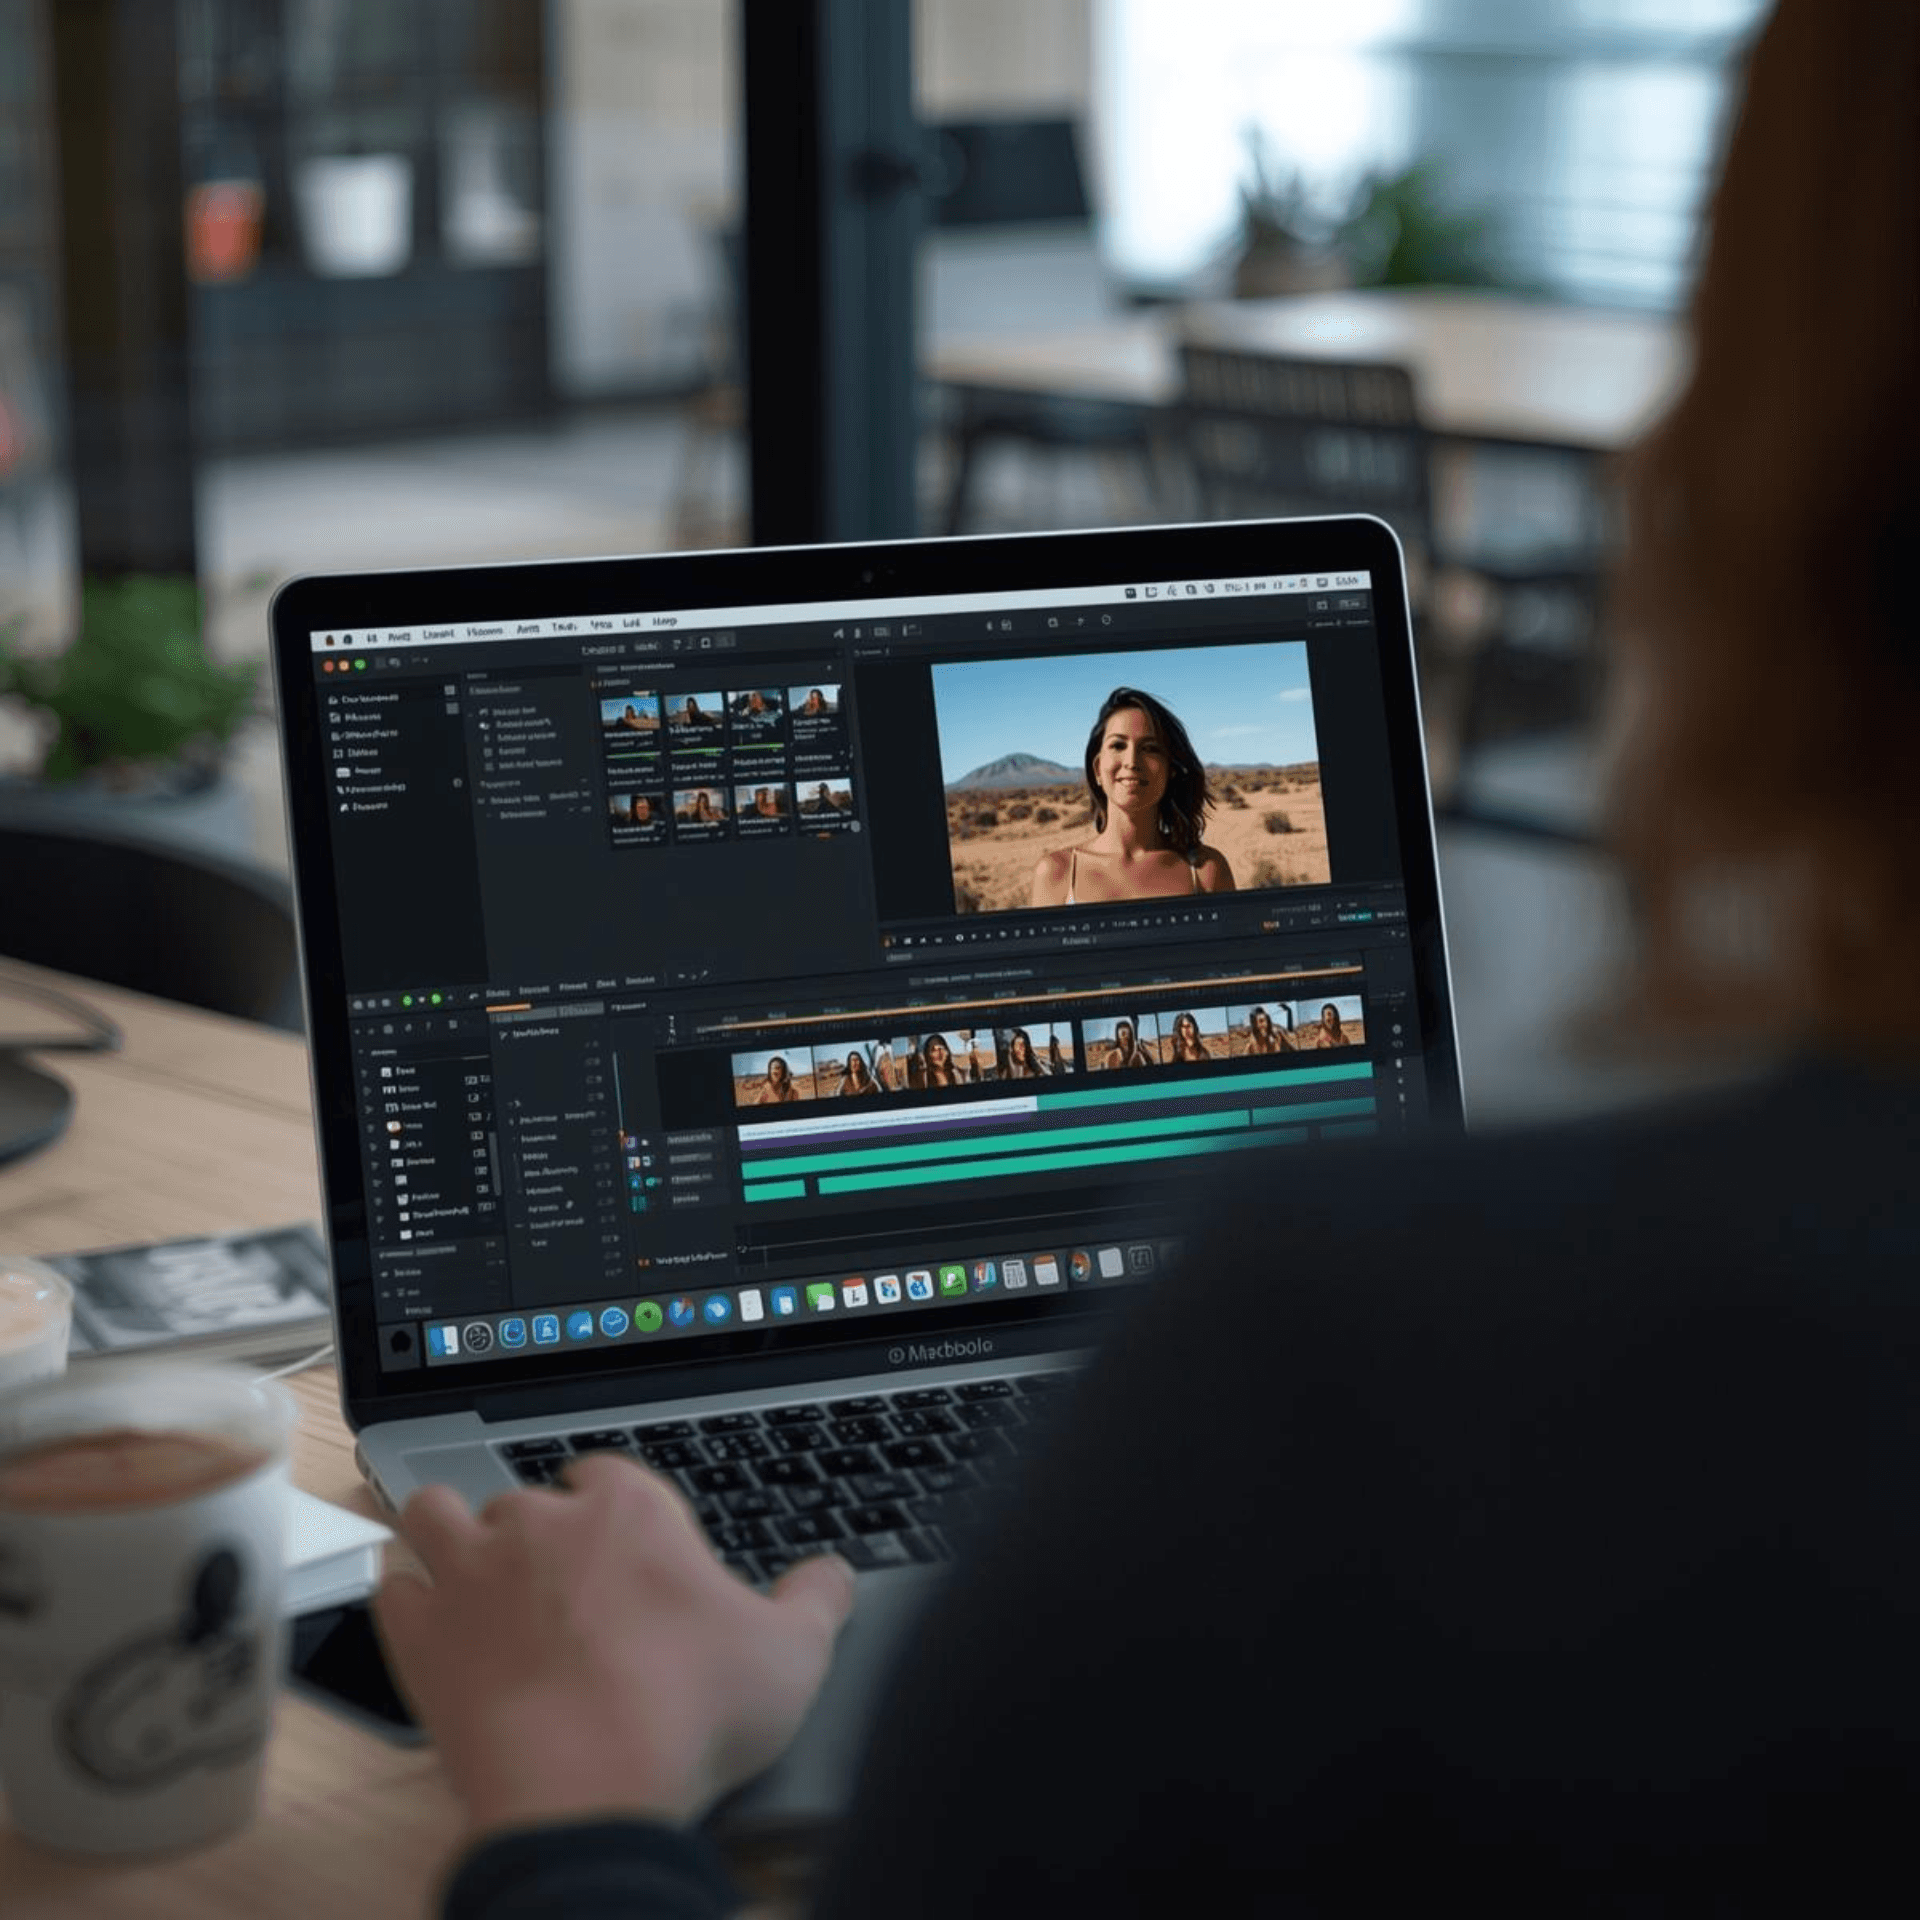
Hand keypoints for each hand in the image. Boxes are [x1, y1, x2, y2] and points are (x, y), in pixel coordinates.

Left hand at [372, 1452, 855, 1836]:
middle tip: (561, 1585)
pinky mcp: (421, 1636)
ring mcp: (472, 1574)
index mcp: (629, 1511)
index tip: (624, 1543)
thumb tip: (833, 1575)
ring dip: (449, 1531)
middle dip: (538, 1530)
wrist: (589, 1799)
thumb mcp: (791, 1655)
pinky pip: (391, 1587)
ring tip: (471, 1568)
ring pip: (437, 1510)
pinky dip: (403, 1597)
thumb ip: (816, 1600)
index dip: (612, 1505)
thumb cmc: (688, 1717)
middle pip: (526, 1497)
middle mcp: (542, 1524)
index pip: (607, 1472)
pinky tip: (426, 1618)